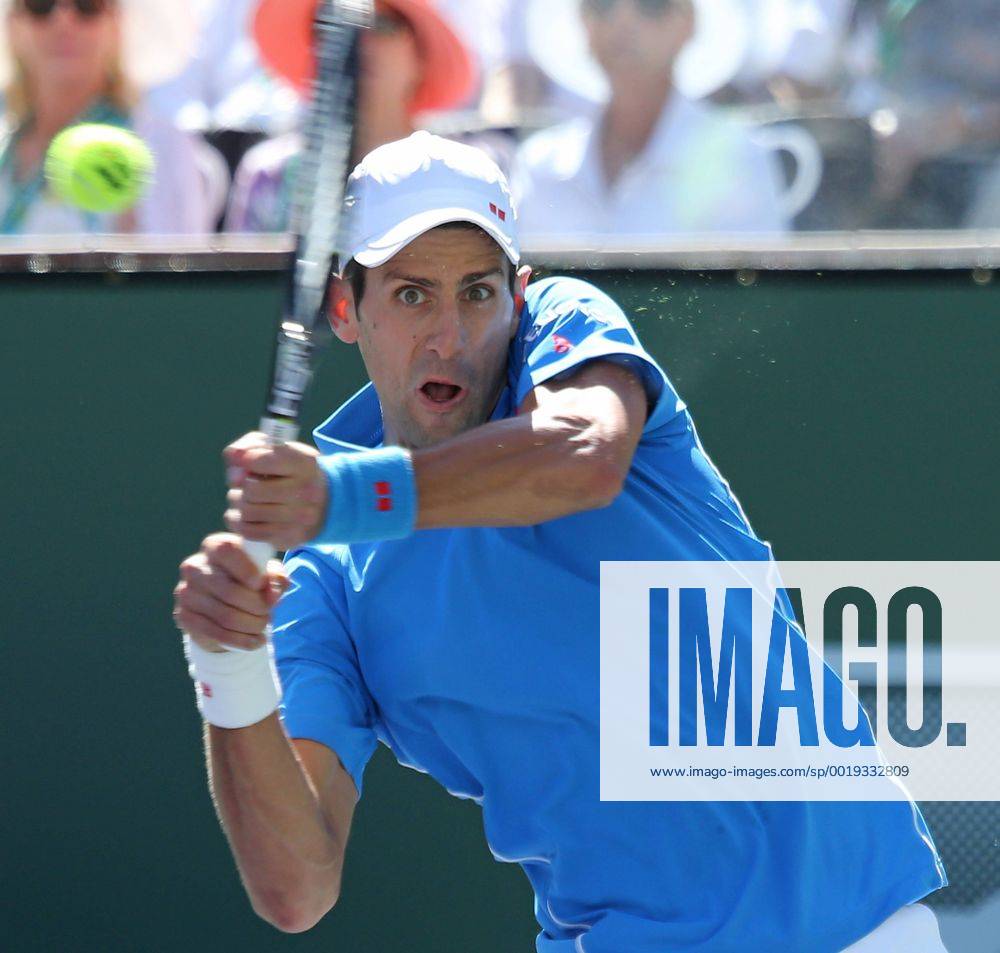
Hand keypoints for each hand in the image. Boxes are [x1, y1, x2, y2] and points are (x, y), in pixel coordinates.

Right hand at [173, 533, 288, 652]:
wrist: (224, 608)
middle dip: (257, 606)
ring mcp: (186, 592)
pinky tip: (256, 641)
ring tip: (263, 625)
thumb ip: (276, 578)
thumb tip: (272, 594)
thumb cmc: (250, 583)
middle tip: (269, 612)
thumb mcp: (267, 575)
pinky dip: (243, 641)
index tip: (262, 584)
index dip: (247, 569)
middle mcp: (194, 566)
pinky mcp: (184, 616)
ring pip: (226, 616)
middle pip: (229, 590)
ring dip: (252, 625)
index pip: (227, 550)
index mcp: (214, 546)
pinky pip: (218, 633)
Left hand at [223, 432, 327, 549]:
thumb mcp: (281, 450)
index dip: (245, 459)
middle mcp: (305, 491)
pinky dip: (238, 522)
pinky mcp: (289, 537)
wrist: (328, 503)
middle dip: (239, 485)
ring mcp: (299, 518)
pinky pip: (249, 532)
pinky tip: (243, 515)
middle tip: (243, 483)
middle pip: (251, 489)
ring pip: (247, 511)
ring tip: (244, 498)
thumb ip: (251, 447)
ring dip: (237, 503)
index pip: (262, 460)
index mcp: (305, 464)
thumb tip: (232, 457)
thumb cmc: (294, 472)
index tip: (244, 460)